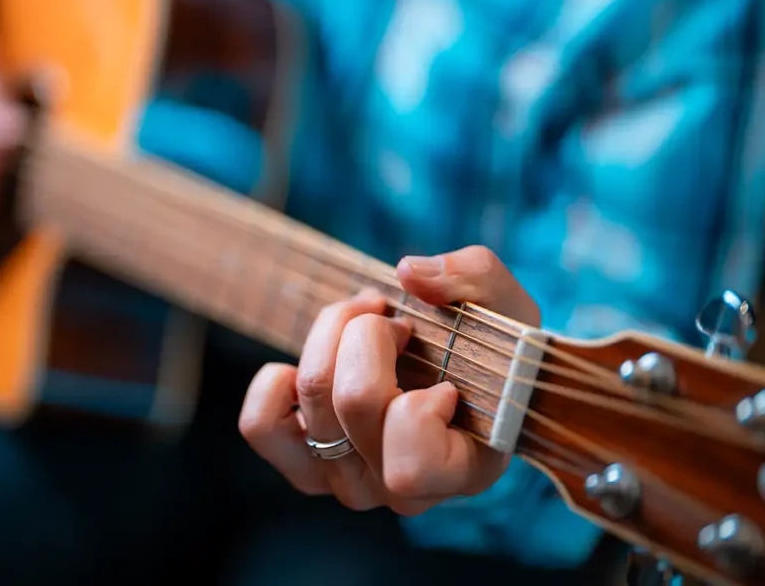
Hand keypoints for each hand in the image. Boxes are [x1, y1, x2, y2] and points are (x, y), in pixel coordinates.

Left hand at [238, 246, 540, 515]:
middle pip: (353, 399)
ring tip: (365, 325)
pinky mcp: (304, 465)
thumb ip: (472, 277)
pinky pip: (260, 424)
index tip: (445, 380)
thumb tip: (409, 272)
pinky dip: (277, 382)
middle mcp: (400, 492)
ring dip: (332, 333)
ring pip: (310, 391)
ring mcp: (348, 481)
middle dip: (371, 332)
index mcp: (462, 470)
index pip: (411, 463)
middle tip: (398, 324)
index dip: (420, 406)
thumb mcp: (503, 306)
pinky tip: (318, 365)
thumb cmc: (490, 348)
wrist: (461, 372)